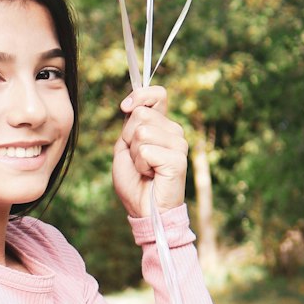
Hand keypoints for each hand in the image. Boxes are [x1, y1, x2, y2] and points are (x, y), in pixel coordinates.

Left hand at [113, 86, 188, 218]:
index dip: (139, 96)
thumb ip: (130, 124)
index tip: (124, 107)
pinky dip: (140, 165)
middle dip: (129, 137)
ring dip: (134, 154)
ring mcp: (179, 145)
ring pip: (142, 132)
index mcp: (163, 126)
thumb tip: (130, 104)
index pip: (158, 94)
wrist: (143, 209)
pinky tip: (150, 175)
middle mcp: (175, 132)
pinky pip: (145, 151)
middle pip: (141, 114)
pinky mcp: (178, 160)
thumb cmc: (135, 180)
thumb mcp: (125, 146)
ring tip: (144, 169)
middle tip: (138, 158)